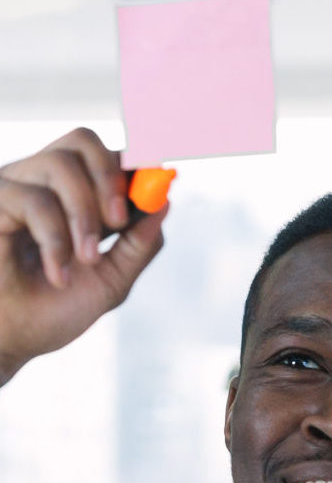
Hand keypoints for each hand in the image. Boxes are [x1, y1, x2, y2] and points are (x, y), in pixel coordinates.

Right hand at [0, 129, 164, 384]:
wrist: (9, 341)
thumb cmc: (51, 311)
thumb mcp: (111, 280)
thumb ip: (138, 245)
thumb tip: (165, 202)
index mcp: (74, 197)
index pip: (108, 156)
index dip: (136, 163)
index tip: (158, 182)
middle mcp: (42, 182)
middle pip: (82, 140)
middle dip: (111, 177)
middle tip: (118, 221)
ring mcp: (13, 187)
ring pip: (60, 163)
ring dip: (84, 215)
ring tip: (86, 260)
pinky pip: (33, 199)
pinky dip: (56, 239)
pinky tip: (59, 273)